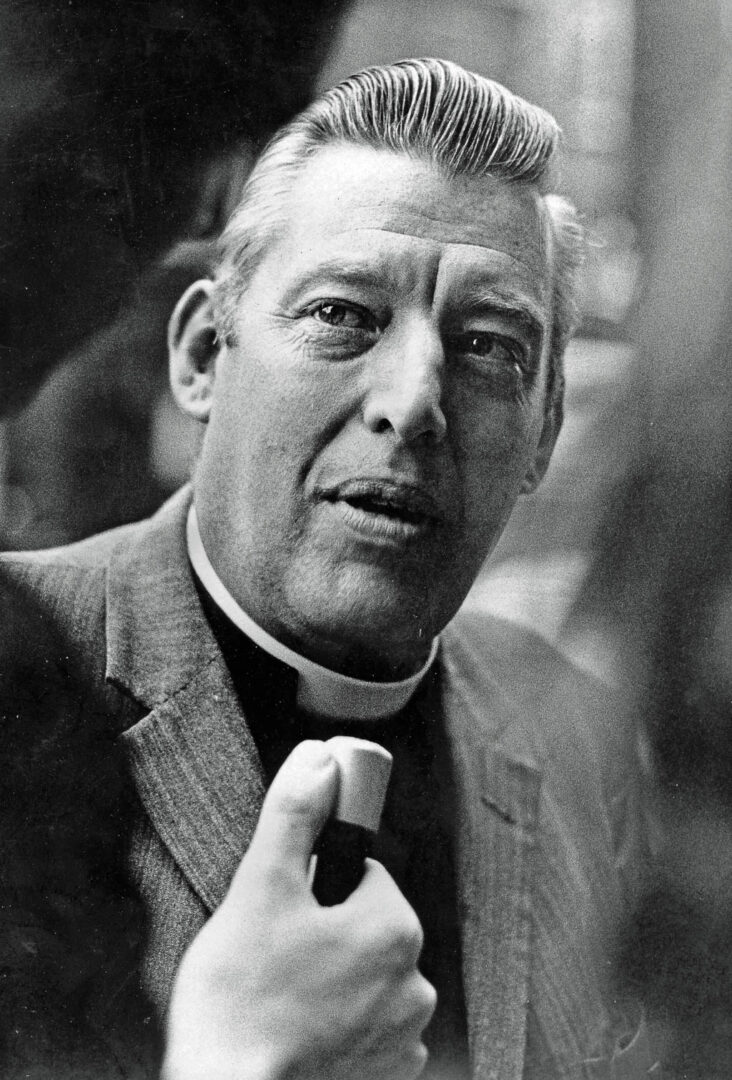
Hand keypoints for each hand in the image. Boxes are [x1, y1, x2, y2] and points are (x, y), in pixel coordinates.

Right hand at [162, 739, 435, 1079]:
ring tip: (282, 997)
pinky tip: (298, 1031)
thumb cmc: (240, 999)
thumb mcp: (262, 887)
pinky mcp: (387, 1077)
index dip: (317, 884)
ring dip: (333, 980)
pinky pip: (368, 1029)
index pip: (364, 874)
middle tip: (275, 954)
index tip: (288, 907)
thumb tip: (320, 758)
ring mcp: (403, 1038)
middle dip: (325, 931)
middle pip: (366, 926)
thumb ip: (296, 815)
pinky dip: (340, 1027)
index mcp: (395, 928)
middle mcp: (415, 984)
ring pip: (366, 978)